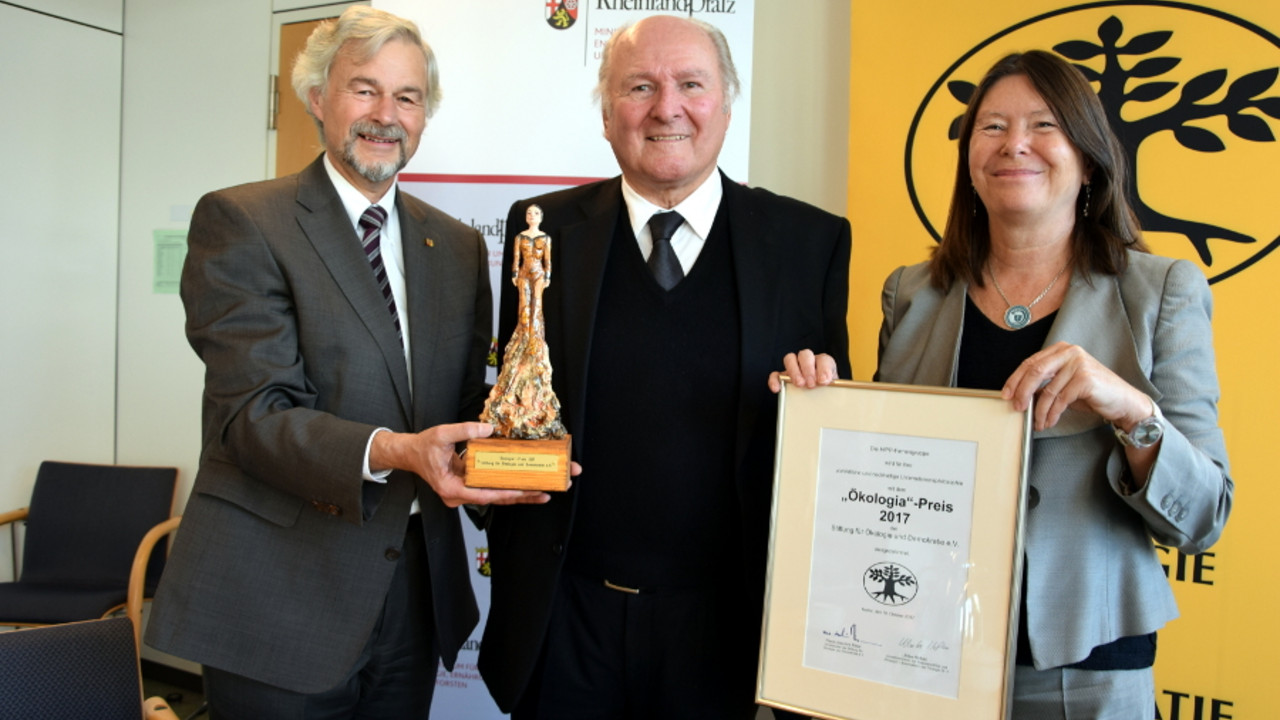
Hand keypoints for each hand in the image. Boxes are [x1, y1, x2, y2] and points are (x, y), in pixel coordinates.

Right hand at [372, 422, 553, 507]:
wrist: (409, 453)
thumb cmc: (422, 448)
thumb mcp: (441, 434)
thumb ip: (464, 431)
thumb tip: (489, 430)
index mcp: (451, 489)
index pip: (485, 495)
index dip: (508, 494)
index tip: (528, 491)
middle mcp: (459, 495)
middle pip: (497, 498)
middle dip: (524, 495)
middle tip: (548, 491)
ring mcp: (465, 492)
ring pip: (496, 495)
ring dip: (520, 492)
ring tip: (545, 490)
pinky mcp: (469, 486)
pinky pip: (492, 488)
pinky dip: (509, 485)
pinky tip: (527, 483)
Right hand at [769, 349, 837, 392]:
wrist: (823, 400)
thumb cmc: (828, 393)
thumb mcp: (834, 390)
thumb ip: (834, 389)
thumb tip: (828, 388)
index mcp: (824, 363)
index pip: (824, 360)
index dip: (823, 369)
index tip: (824, 381)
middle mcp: (809, 362)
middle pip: (805, 355)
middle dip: (808, 369)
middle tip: (811, 384)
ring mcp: (795, 368)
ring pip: (790, 358)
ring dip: (794, 371)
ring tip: (799, 384)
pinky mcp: (784, 377)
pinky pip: (776, 374)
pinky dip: (775, 380)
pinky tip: (777, 389)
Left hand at [1002, 341, 1152, 431]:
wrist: (1123, 402)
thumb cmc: (1092, 393)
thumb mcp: (1064, 384)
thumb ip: (1044, 383)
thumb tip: (1018, 395)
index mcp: (1062, 349)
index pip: (1031, 362)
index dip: (1015, 379)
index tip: (1005, 394)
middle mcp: (1070, 352)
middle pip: (1035, 372)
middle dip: (1022, 393)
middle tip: (1017, 408)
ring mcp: (1078, 364)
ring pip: (1047, 391)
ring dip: (1039, 411)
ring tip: (1038, 422)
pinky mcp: (1085, 379)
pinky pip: (1060, 400)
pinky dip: (1051, 414)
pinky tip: (1049, 422)